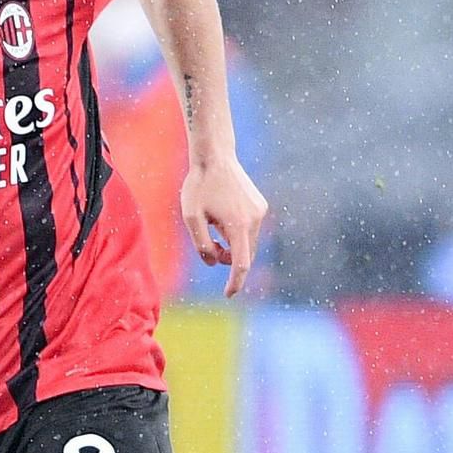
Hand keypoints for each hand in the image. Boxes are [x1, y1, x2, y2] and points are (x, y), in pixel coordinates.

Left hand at [180, 158, 267, 298]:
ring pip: (248, 244)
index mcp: (239, 225)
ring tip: (213, 227)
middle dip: (228, 260)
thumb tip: (213, 263)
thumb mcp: (192, 218)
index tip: (228, 295)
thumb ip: (202, 244)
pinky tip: (222, 217)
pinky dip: (237, 235)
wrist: (215, 157)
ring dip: (232, 246)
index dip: (235, 282)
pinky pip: (249, 231)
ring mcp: (260, 212)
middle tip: (210, 245)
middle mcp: (255, 220)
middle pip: (244, 255)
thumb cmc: (199, 187)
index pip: (241, 264)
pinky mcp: (260, 206)